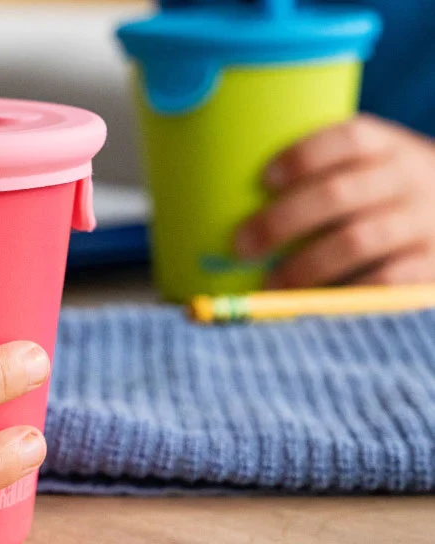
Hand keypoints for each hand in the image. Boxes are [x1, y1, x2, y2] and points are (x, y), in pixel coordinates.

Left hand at [235, 115, 434, 286]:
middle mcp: (408, 179)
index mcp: (386, 147)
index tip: (264, 181)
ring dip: (304, 265)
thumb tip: (231, 205)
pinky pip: (386, 281)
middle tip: (241, 246)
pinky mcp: (433, 266)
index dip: (303, 157)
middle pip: (340, 194)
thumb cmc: (386, 194)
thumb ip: (320, 176)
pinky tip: (314, 302)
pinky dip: (344, 292)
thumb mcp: (369, 168)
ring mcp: (424, 222)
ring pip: (357, 241)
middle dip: (282, 221)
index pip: (348, 139)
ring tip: (270, 285)